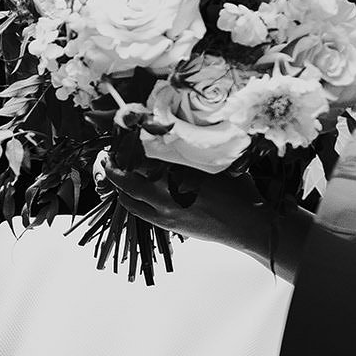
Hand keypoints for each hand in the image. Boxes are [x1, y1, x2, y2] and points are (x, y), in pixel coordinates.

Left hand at [96, 156, 310, 282]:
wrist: (247, 224)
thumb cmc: (239, 189)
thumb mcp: (219, 162)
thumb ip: (196, 149)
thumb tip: (181, 131)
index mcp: (180, 171)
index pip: (143, 155)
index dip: (128, 146)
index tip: (121, 137)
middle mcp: (167, 192)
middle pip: (128, 176)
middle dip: (114, 165)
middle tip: (108, 156)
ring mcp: (164, 210)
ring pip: (128, 195)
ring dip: (118, 183)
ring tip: (112, 171)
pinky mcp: (166, 224)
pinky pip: (137, 211)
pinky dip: (127, 200)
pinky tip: (125, 193)